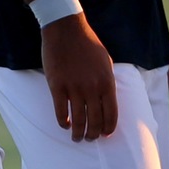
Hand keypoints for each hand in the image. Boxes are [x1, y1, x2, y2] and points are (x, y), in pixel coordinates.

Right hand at [41, 14, 118, 141]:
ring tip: (77, 138)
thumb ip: (108, 81)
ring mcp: (74, 88)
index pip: (111, 114)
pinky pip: (60, 111)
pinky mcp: (57, 86)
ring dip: (78, 133)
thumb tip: (108, 99)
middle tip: (90, 139)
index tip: (105, 135)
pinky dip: (63, 122)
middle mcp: (92, 88)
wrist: (66, 29)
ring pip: (78, 120)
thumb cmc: (88, 44)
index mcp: (107, 82)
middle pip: (95, 121)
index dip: (108, 128)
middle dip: (93, 134)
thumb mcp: (106, 61)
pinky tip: (64, 125)